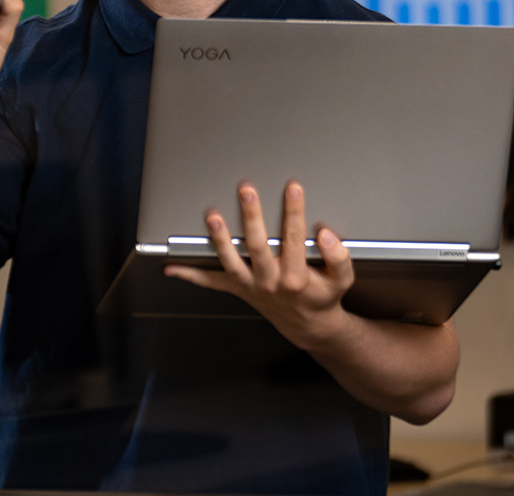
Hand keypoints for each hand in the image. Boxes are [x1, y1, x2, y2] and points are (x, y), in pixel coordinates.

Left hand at [165, 181, 354, 352]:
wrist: (308, 324)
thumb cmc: (322, 295)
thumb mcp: (341, 280)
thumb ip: (338, 257)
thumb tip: (324, 234)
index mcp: (296, 277)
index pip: (294, 239)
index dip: (293, 212)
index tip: (293, 188)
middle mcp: (270, 282)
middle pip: (258, 246)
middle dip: (251, 217)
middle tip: (247, 191)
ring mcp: (250, 286)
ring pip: (231, 261)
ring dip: (220, 240)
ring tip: (212, 217)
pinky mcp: (238, 288)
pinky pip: (211, 283)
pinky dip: (191, 276)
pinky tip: (172, 267)